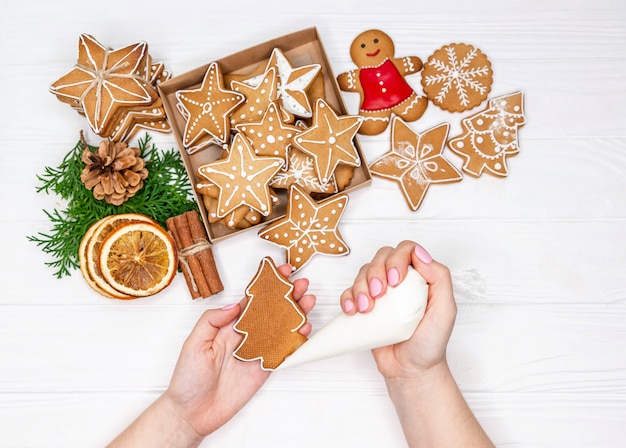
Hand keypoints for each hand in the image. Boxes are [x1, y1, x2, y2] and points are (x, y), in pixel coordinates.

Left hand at [164, 264, 314, 437]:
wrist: (192, 413)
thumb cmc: (187, 378)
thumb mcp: (194, 343)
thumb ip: (212, 320)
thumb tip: (235, 305)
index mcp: (228, 325)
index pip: (252, 299)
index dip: (267, 285)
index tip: (280, 271)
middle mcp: (245, 336)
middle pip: (272, 311)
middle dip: (288, 295)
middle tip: (302, 283)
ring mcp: (256, 352)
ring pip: (281, 328)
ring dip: (296, 314)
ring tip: (309, 301)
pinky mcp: (264, 369)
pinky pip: (283, 352)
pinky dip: (296, 341)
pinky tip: (304, 329)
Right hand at [339, 240, 455, 378]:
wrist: (411, 370)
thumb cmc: (430, 343)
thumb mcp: (446, 310)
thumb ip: (440, 278)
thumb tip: (419, 254)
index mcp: (420, 276)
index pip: (406, 250)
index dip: (397, 259)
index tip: (395, 281)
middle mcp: (400, 280)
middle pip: (382, 256)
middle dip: (376, 272)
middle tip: (380, 295)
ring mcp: (381, 293)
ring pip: (364, 271)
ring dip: (361, 286)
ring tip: (366, 309)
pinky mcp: (365, 306)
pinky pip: (349, 291)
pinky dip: (347, 298)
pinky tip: (352, 311)